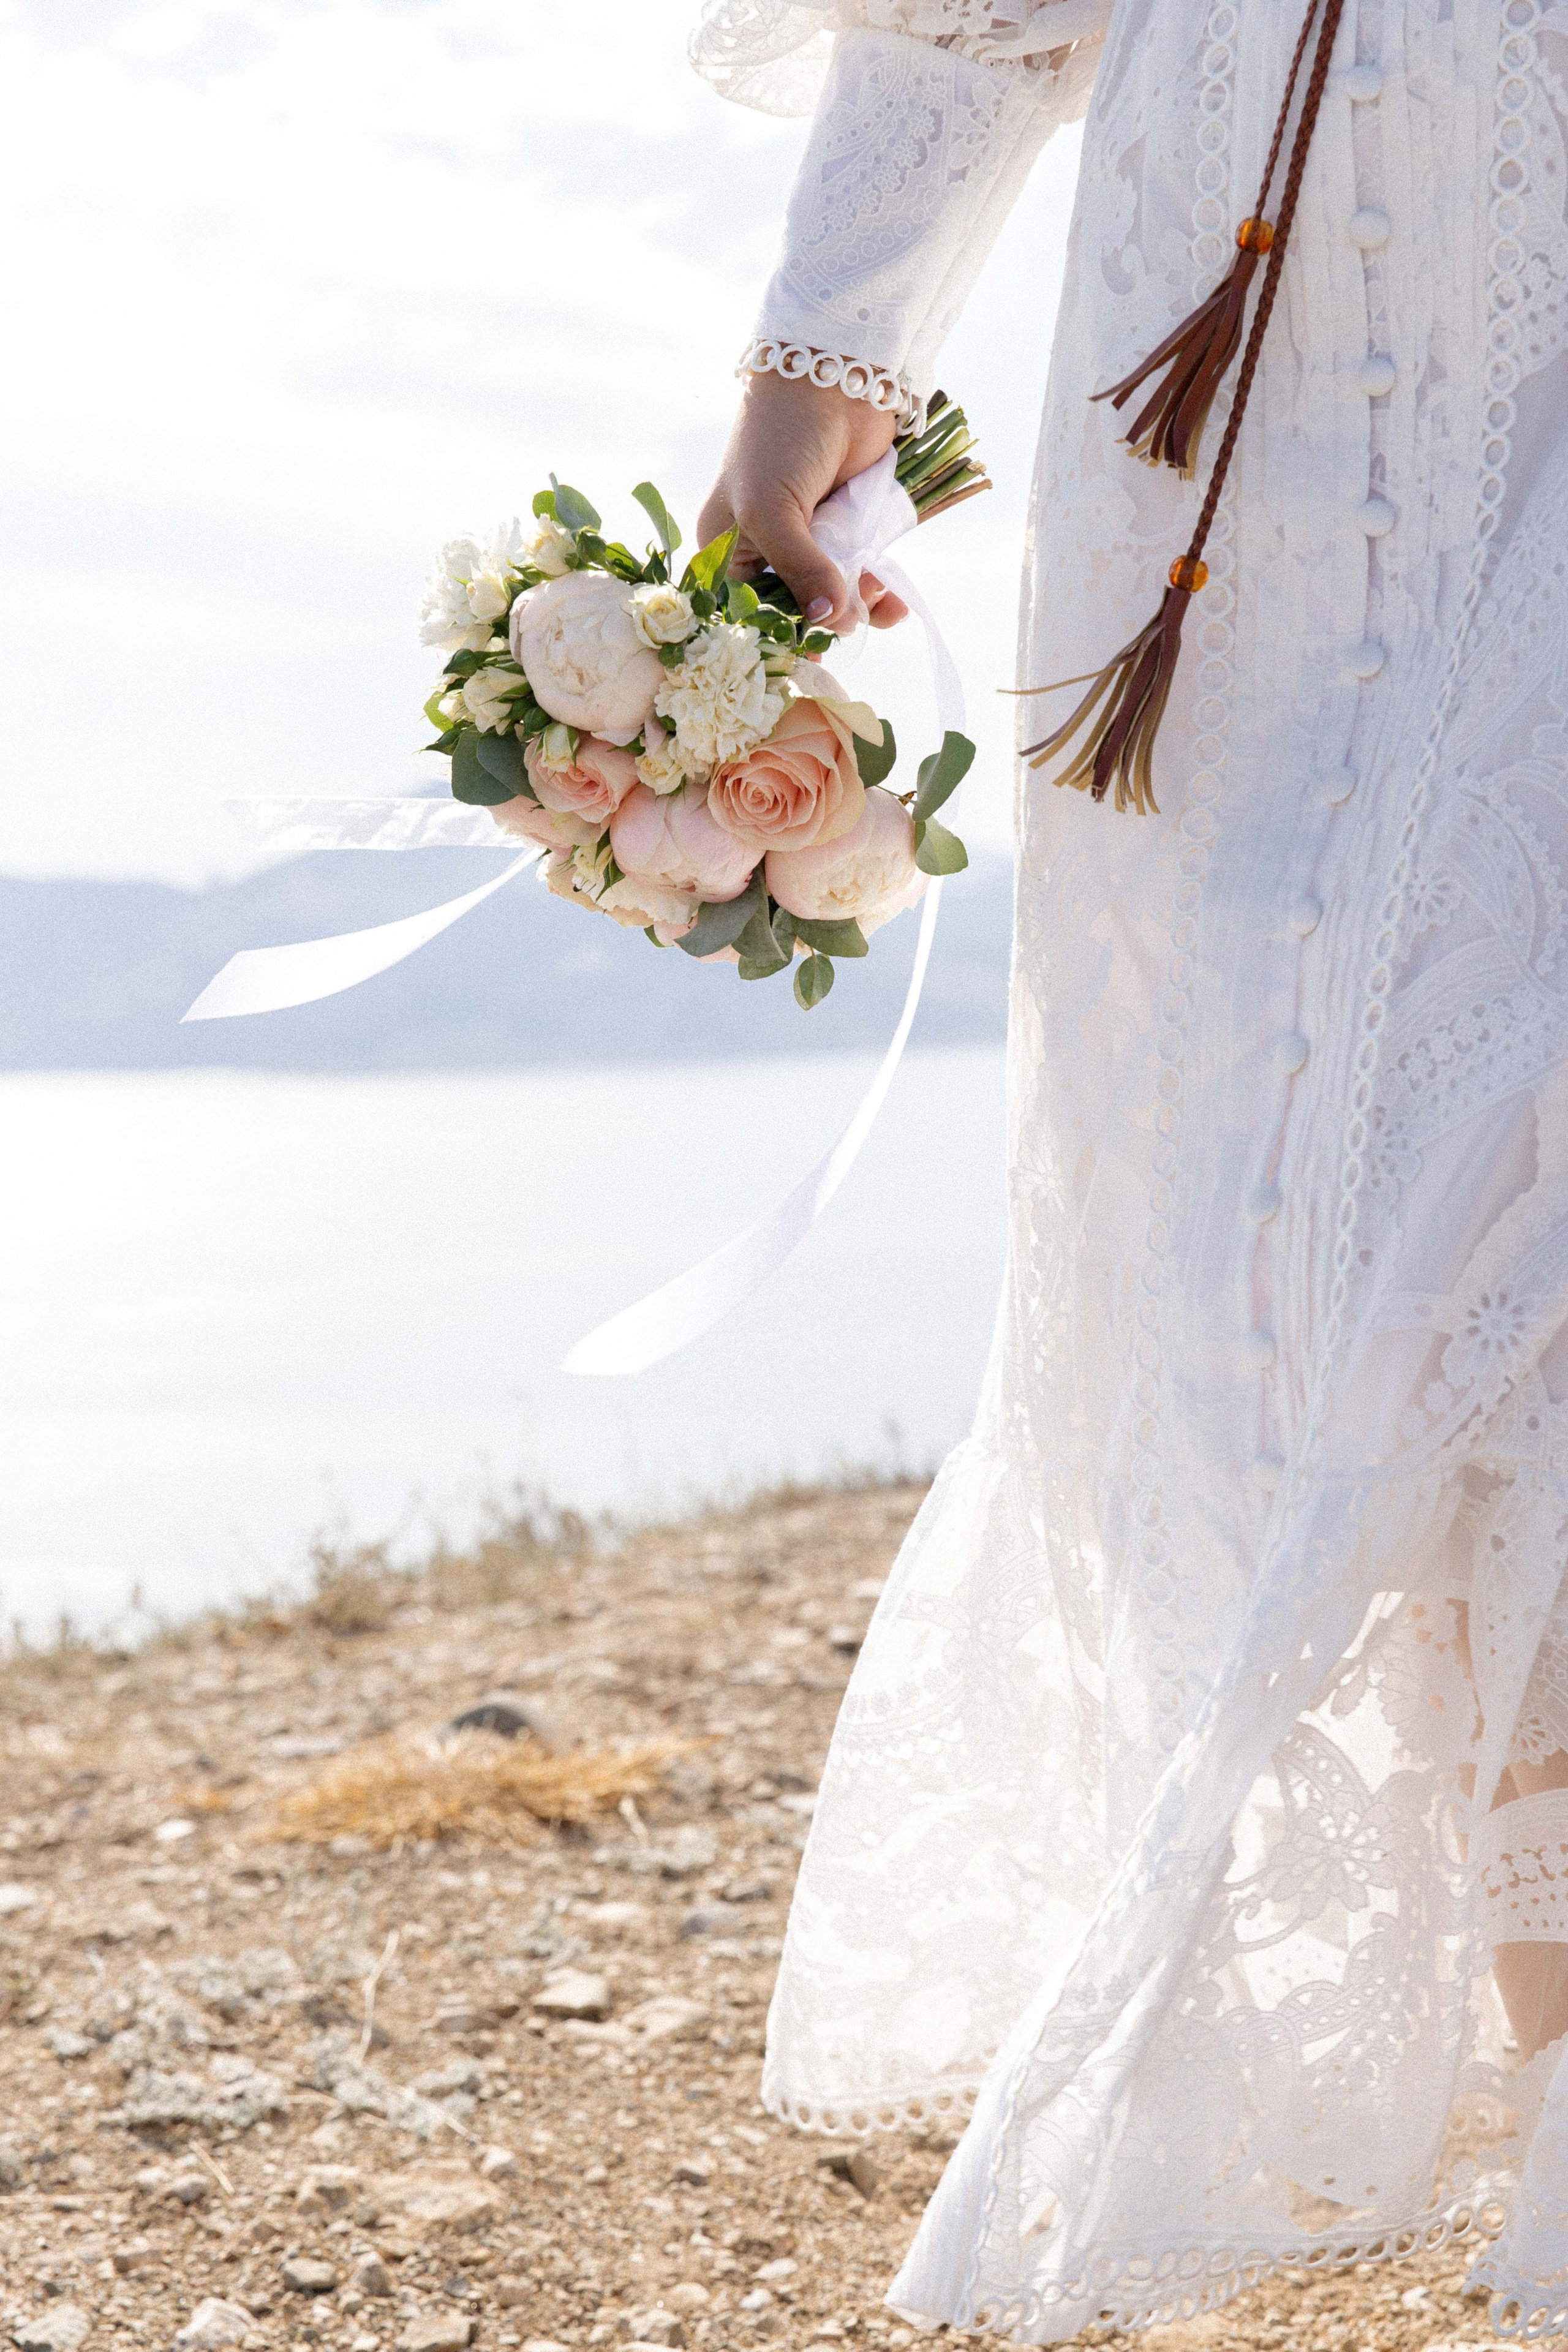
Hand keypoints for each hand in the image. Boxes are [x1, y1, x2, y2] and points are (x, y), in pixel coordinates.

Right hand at [697, 370, 909, 636]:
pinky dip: (879, 592)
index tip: (809, 655)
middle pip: (794, 610)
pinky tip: (893, 599)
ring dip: (860, 607)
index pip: (746, 612)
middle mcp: (766, 549)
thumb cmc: (781, 438)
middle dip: (826, 620)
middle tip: (852, 620)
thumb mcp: (773, 509)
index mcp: (727, 548)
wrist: (833, 376)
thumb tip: (831, 621)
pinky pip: (862, 576)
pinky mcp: (850, 529)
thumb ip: (800, 569)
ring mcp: (811, 539)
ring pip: (834, 597)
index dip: (777, 637)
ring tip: (880, 599)